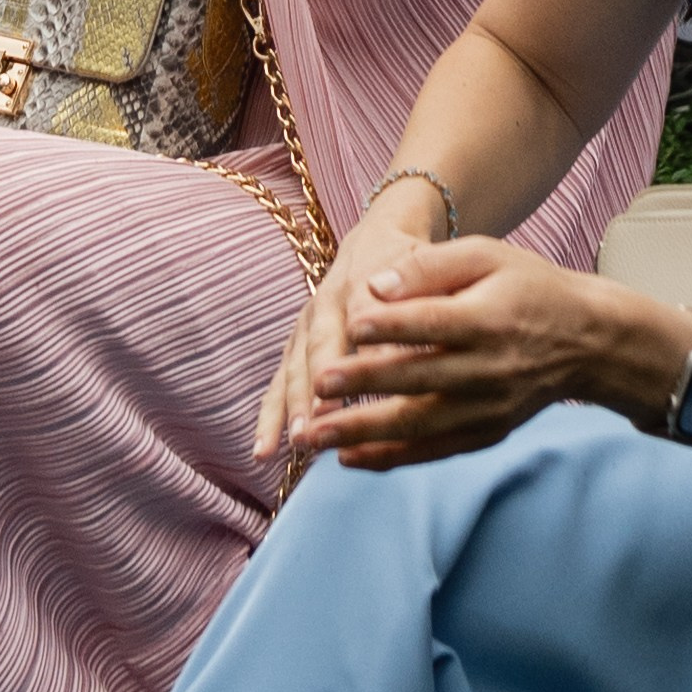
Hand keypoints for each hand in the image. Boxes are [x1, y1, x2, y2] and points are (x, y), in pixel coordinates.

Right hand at [256, 188, 447, 458]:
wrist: (376, 239)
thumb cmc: (412, 263)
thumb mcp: (427, 267)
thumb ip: (426, 297)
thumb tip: (428, 338)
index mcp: (364, 281)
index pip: (363, 316)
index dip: (365, 350)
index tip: (367, 387)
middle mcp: (328, 302)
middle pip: (321, 345)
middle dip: (318, 386)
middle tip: (320, 424)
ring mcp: (307, 324)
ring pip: (296, 367)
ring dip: (294, 406)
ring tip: (298, 442)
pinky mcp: (295, 344)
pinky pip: (279, 381)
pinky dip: (270, 417)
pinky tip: (263, 452)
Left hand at [292, 233, 688, 469]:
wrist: (586, 340)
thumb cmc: (527, 286)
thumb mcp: (485, 255)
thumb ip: (428, 267)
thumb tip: (374, 286)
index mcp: (489, 319)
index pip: (434, 323)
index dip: (393, 325)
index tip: (350, 324)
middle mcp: (489, 370)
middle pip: (419, 380)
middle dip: (365, 386)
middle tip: (318, 388)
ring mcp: (488, 409)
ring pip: (419, 426)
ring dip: (362, 434)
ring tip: (313, 437)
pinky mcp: (486, 433)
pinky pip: (433, 451)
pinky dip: (390, 458)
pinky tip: (348, 458)